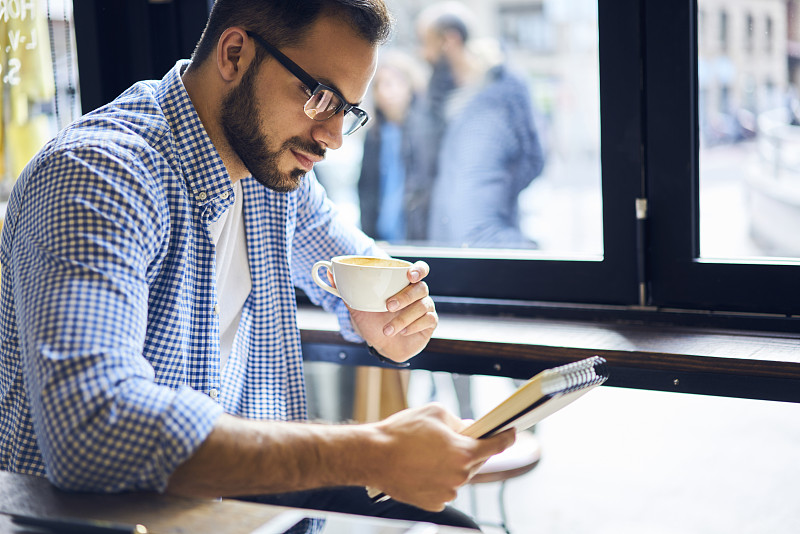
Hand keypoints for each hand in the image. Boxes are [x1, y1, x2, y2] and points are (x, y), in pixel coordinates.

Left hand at [348, 261, 437, 361]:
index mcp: (403, 284)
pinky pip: (429, 320)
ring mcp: (425, 308)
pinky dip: (414, 326)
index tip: (410, 275)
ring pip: (423, 306)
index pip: (420, 269)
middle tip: (387, 306)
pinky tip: (402, 332)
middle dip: (404, 297)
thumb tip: (329, 272)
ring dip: (403, 318)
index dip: (419, 269)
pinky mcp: (429, 324)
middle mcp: (417, 294)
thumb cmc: (372, 321)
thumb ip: (346, 289)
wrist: (379, 344)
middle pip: (421, 288)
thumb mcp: (357, 306)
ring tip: (387, 330)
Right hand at [367, 403, 514, 510]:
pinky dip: (439, 480)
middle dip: (469, 449)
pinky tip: (422, 468)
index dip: (506, 437)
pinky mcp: (433, 502)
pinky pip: (444, 489)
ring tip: (428, 454)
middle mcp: (459, 476)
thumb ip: (458, 421)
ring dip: (451, 465)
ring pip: (459, 476)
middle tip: (453, 439)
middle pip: (476, 461)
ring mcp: (447, 492)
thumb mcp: (435, 413)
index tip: (510, 433)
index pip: (496, 446)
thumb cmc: (401, 433)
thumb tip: (468, 428)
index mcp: (464, 453)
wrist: (373, 456)